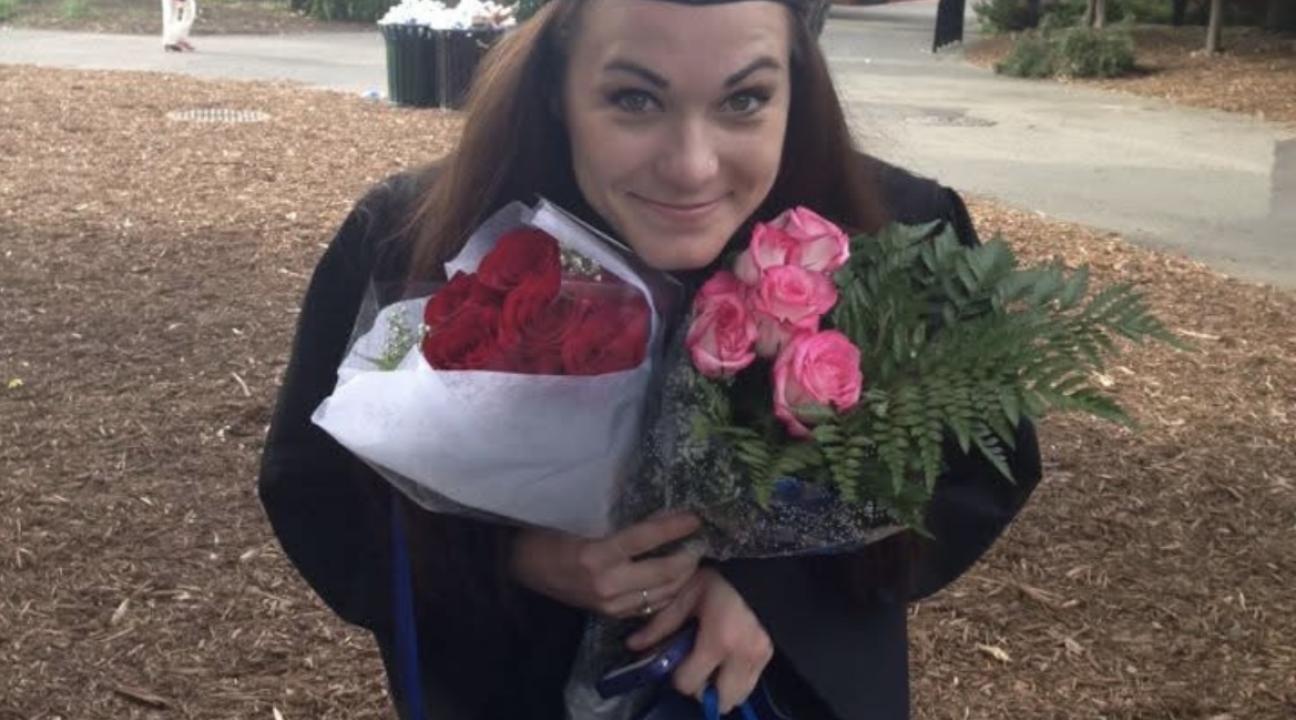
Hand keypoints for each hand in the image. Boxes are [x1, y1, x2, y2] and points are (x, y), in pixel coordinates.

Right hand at [509, 512, 701, 618]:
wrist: (522, 567)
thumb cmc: (549, 534)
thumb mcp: (580, 519)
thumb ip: (616, 517)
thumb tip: (657, 508)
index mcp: (597, 553)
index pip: (647, 538)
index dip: (674, 527)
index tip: (695, 517)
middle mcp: (607, 582)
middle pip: (664, 571)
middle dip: (688, 557)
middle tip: (700, 541)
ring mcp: (609, 603)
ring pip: (662, 593)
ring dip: (683, 576)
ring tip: (693, 558)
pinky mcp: (610, 614)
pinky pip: (650, 606)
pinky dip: (668, 593)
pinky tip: (675, 579)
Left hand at [628, 568, 772, 714]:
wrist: (763, 563)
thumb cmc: (722, 575)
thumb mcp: (687, 593)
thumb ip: (661, 624)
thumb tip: (633, 645)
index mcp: (719, 641)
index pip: (690, 684)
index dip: (677, 676)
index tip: (675, 659)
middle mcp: (743, 657)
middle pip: (720, 702)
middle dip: (702, 690)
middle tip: (694, 667)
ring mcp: (761, 658)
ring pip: (738, 696)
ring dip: (721, 687)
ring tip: (710, 662)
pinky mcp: (771, 655)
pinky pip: (750, 682)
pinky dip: (734, 678)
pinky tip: (726, 655)